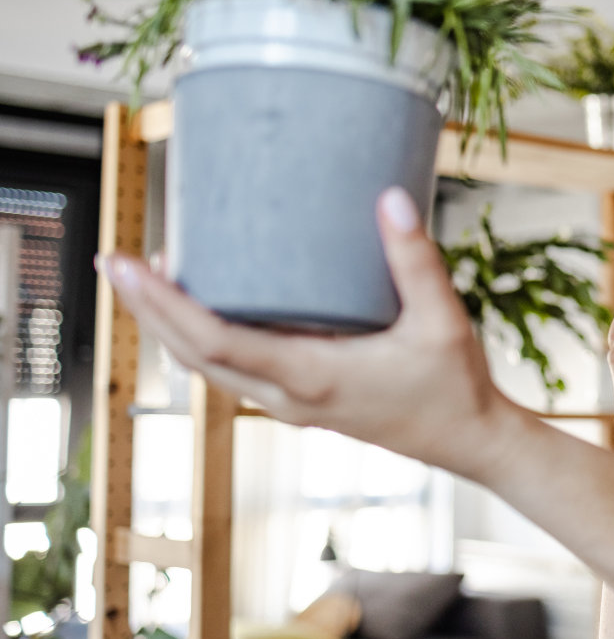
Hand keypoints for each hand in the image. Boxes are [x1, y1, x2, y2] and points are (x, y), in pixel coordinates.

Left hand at [99, 188, 523, 478]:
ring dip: (171, 326)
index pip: (213, 342)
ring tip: (152, 276)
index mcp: (311, 378)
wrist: (472, 441)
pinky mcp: (302, 402)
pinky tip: (209, 307)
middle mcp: (288, 398)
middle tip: (116, 260)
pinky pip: (233, 371)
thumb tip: (390, 197)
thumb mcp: (441, 319)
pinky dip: (204, 339)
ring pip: (207, 368)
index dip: (163, 304)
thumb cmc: (456, 387)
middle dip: (148, 309)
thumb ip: (413, 258)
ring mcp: (291, 405)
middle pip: (192, 356)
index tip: (129, 265)